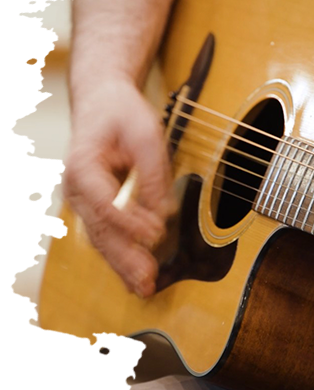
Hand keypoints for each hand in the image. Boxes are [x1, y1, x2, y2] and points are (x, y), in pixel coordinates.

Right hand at [63, 79, 174, 296]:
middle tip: (146, 281)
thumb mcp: (146, 136)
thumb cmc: (122, 114)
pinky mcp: (95, 207)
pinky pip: (106, 236)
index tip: (156, 233)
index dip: (130, 222)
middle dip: (124, 258)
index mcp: (82, 166)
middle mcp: (75, 188)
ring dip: (122, 265)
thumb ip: (152, 175)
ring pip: (101, 239)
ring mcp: (82, 200)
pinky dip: (121, 257)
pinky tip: (134, 276)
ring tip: (142, 288)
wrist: (102, 102)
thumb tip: (161, 213)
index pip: (105, 203)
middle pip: (100, 230)